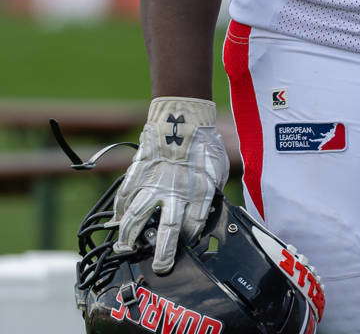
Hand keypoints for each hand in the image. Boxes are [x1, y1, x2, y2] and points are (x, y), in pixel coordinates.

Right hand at [110, 97, 229, 272]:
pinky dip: (119, 211)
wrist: (183, 117)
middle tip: (160, 266)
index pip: (194, 226)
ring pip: (137, 217)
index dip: (189, 239)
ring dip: (129, 236)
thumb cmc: (203, 143)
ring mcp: (154, 183)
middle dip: (163, 252)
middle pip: (168, 230)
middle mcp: (176, 191)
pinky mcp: (138, 173)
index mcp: (200, 191)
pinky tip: (117, 221)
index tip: (185, 245)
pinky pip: (124, 197)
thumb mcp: (217, 168)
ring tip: (125, 248)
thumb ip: (211, 191)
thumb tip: (208, 210)